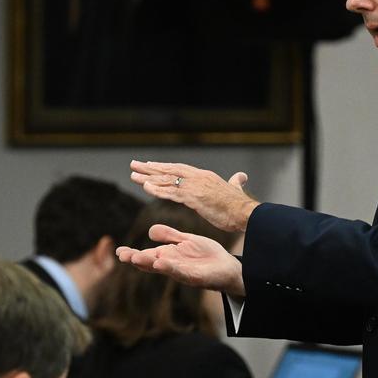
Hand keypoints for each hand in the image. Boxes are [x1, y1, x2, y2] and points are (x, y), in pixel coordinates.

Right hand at [115, 224, 245, 296]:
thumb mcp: (186, 240)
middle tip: (122, 255)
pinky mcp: (194, 277)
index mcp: (169, 255)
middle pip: (150, 263)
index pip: (147, 254)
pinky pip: (179, 271)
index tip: (118, 251)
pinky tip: (160, 262)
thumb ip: (169, 236)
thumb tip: (150, 231)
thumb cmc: (207, 255)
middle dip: (136, 259)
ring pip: (162, 267)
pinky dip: (169, 267)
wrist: (229, 267)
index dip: (132, 253)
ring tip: (136, 258)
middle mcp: (172, 265)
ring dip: (149, 263)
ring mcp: (182, 272)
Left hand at [130, 160, 258, 231]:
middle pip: (169, 171)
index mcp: (204, 176)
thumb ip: (235, 182)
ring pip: (167, 180)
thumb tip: (241, 176)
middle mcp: (197, 178)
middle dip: (150, 168)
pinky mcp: (194, 198)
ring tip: (133, 175)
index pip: (179, 169)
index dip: (163, 167)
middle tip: (133, 165)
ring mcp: (195, 187)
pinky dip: (158, 190)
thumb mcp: (235, 190)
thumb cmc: (240, 206)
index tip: (150, 165)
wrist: (245, 213)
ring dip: (148, 178)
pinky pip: (172, 193)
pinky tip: (146, 188)